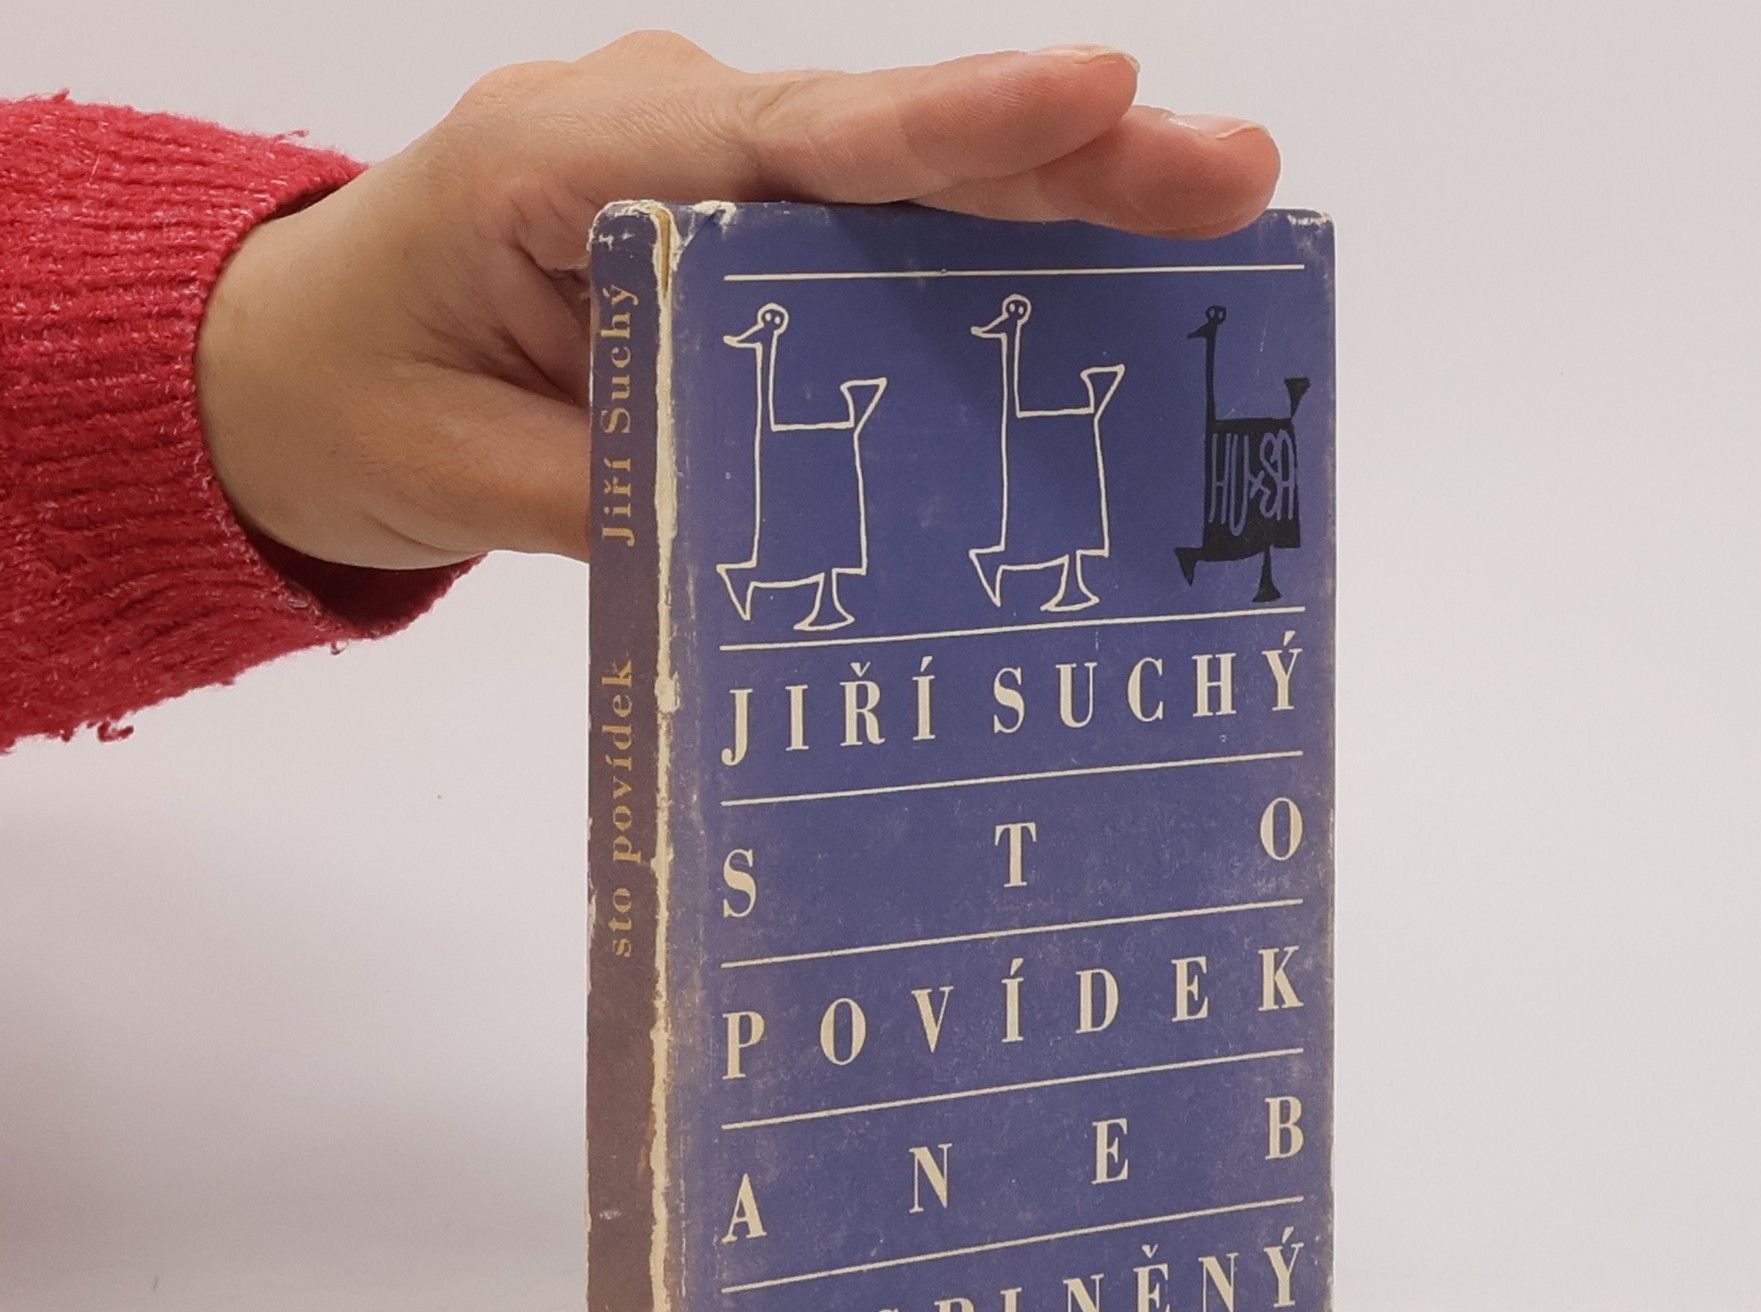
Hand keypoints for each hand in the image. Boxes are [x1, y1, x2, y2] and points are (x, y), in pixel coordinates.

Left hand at [196, 35, 1280, 570]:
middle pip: (883, 141)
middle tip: (1228, 170)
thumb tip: (800, 526)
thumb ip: (630, 486)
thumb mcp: (470, 474)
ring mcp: (706, 174)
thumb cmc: (359, 399)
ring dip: (1053, 195)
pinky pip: (872, 231)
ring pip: (900, 178)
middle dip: (1062, 152)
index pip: (790, 144)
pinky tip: (1097, 279)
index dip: (953, 129)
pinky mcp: (736, 230)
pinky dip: (982, 250)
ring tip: (1209, 209)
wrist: (294, 368)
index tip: (1098, 98)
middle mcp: (658, 133)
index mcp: (566, 161)